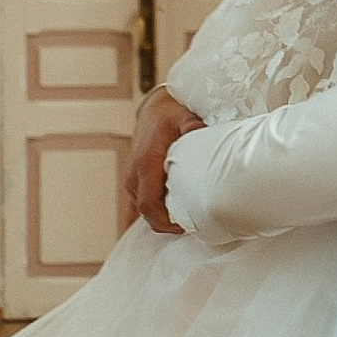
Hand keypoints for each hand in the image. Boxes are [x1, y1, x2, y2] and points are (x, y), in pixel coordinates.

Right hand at [128, 88, 200, 232]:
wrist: (156, 109)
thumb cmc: (170, 114)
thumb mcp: (184, 117)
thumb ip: (193, 126)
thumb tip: (204, 132)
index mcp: (145, 163)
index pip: (148, 204)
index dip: (164, 222)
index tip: (184, 228)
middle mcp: (135, 174)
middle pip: (146, 212)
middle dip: (167, 224)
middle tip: (193, 227)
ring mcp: (133, 179)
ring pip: (144, 209)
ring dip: (163, 217)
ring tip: (187, 219)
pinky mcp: (135, 180)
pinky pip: (141, 203)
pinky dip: (155, 213)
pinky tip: (169, 221)